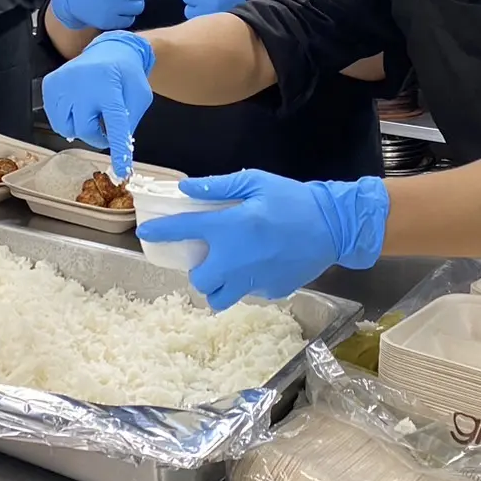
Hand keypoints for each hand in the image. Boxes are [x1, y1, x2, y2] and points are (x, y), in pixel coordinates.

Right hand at [41, 30, 153, 177]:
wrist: (110, 49)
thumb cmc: (127, 76)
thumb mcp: (140, 97)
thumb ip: (129, 121)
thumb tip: (115, 145)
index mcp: (109, 86)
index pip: (115, 125)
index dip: (118, 150)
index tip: (121, 172)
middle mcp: (83, 83)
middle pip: (85, 130)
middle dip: (98, 135)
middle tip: (106, 126)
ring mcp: (63, 83)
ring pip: (66, 128)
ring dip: (81, 128)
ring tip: (91, 113)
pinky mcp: (51, 84)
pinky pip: (54, 119)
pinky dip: (67, 120)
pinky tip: (78, 109)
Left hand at [137, 172, 389, 310]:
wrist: (334, 226)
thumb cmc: (293, 199)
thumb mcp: (255, 182)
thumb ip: (218, 187)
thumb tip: (186, 189)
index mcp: (227, 228)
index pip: (181, 232)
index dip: (160, 232)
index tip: (146, 233)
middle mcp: (234, 259)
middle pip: (199, 281)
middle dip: (198, 270)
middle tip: (209, 255)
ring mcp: (253, 280)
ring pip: (219, 298)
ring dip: (217, 286)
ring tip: (227, 270)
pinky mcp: (271, 291)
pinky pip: (247, 295)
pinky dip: (245, 285)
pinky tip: (257, 266)